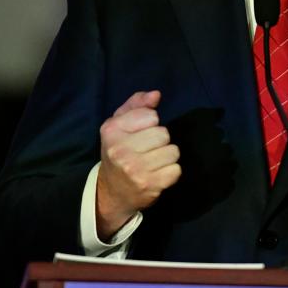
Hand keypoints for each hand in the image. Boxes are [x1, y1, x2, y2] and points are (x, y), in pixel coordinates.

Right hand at [96, 90, 180, 237]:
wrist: (111, 192)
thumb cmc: (119, 151)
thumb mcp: (120, 124)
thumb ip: (136, 105)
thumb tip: (156, 95)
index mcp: (112, 130)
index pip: (151, 116)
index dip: (150, 124)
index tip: (139, 134)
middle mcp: (120, 150)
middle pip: (164, 134)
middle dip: (160, 141)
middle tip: (147, 151)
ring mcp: (135, 169)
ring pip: (173, 151)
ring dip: (167, 157)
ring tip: (153, 162)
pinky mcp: (149, 185)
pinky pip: (176, 170)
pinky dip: (170, 172)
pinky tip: (157, 174)